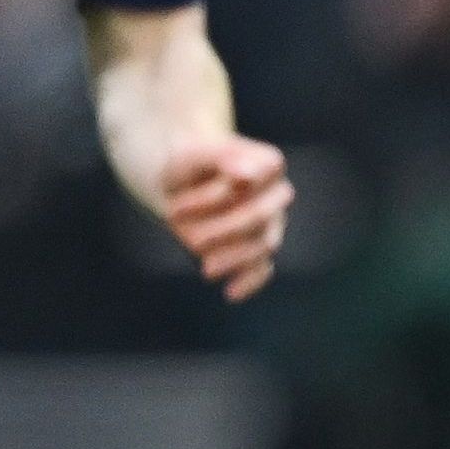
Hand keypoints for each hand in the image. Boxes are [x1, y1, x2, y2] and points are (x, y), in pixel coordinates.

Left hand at [152, 133, 292, 299]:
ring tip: (203, 266)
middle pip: (260, 216)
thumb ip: (220, 157)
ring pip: (262, 244)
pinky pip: (263, 267)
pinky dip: (251, 281)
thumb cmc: (186, 165)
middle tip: (181, 233)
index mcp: (266, 164)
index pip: (259, 178)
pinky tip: (231, 293)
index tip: (174, 208)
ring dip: (231, 256)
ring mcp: (271, 222)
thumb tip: (247, 175)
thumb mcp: (190, 155)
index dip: (216, 196)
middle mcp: (275, 194)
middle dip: (221, 229)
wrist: (178, 181)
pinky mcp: (258, 247)